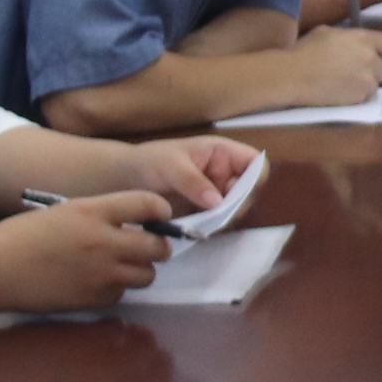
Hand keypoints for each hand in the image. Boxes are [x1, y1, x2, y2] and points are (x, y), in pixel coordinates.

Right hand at [0, 194, 173, 311]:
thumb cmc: (24, 235)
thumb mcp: (66, 211)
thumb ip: (103, 215)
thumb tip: (138, 225)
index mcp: (93, 212)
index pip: (148, 205)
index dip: (160, 210)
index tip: (159, 216)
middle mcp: (103, 242)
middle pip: (157, 246)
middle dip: (158, 245)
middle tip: (148, 245)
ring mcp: (100, 274)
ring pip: (147, 274)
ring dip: (140, 269)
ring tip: (122, 264)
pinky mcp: (93, 300)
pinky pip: (121, 293)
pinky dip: (115, 287)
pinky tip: (96, 280)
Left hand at [123, 137, 257, 215]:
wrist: (125, 179)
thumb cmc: (149, 162)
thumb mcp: (170, 167)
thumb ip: (193, 182)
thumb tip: (218, 203)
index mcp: (223, 153)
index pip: (256, 164)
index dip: (254, 179)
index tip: (235, 195)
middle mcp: (225, 173)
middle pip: (250, 192)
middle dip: (237, 206)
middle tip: (216, 217)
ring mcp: (217, 194)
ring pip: (237, 210)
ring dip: (225, 219)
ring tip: (202, 223)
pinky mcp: (206, 212)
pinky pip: (220, 221)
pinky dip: (213, 227)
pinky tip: (197, 228)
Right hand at [278, 24, 381, 107]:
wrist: (292, 75)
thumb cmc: (304, 51)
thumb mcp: (326, 32)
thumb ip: (348, 37)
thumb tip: (355, 43)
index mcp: (363, 39)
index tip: (374, 55)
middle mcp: (369, 58)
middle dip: (372, 70)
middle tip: (354, 72)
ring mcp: (366, 79)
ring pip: (375, 84)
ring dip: (364, 84)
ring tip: (344, 83)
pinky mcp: (359, 97)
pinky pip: (364, 97)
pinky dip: (356, 96)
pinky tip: (339, 92)